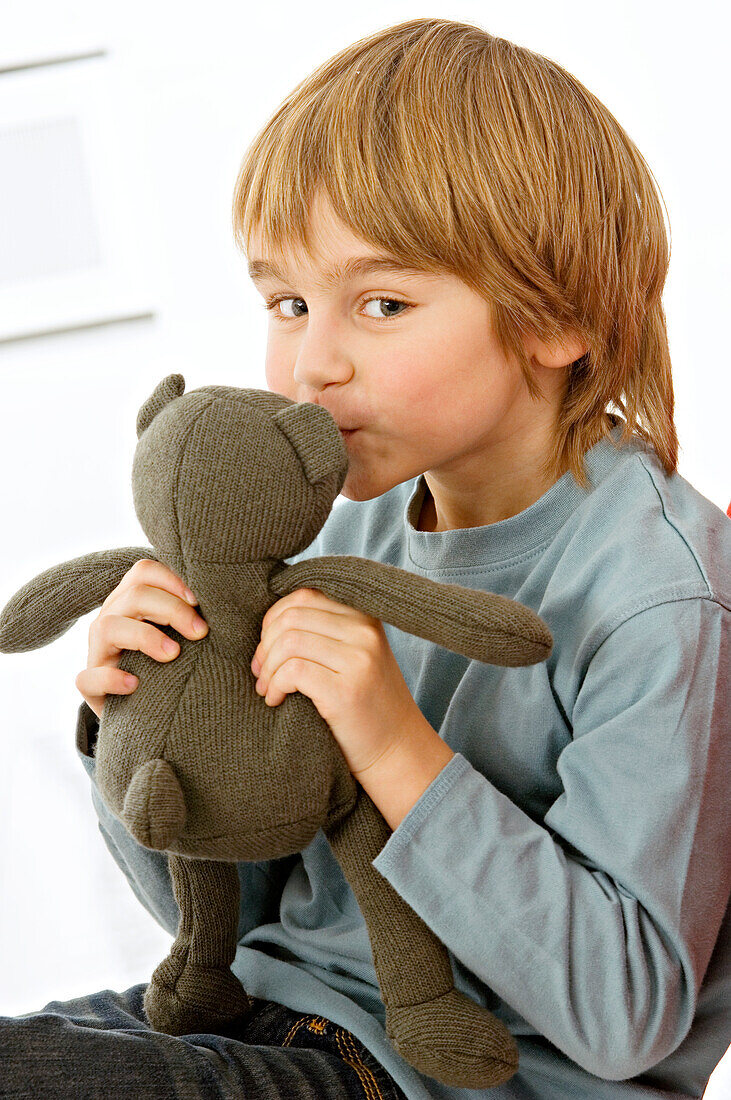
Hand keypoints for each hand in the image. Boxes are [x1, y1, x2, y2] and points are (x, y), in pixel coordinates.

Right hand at [75, 558, 208, 718]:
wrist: (151, 712)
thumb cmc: (173, 664)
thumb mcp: (182, 634)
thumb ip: (193, 614)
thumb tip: (225, 599)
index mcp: (131, 600)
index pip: (144, 571)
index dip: (173, 580)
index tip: (200, 601)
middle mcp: (111, 619)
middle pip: (135, 595)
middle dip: (173, 610)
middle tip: (201, 632)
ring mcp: (97, 651)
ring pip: (108, 627)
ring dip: (145, 637)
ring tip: (173, 654)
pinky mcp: (89, 686)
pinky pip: (88, 677)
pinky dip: (111, 678)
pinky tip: (134, 684)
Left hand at [250, 587, 423, 775]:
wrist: (398, 750)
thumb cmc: (366, 704)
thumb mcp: (355, 655)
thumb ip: (326, 630)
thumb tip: (270, 621)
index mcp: (365, 616)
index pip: (304, 596)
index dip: (274, 620)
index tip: (267, 649)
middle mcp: (365, 632)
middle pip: (292, 618)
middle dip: (265, 645)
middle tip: (261, 672)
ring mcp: (359, 660)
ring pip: (288, 642)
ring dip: (267, 668)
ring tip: (267, 688)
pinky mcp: (346, 691)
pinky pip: (292, 671)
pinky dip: (275, 685)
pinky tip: (276, 700)